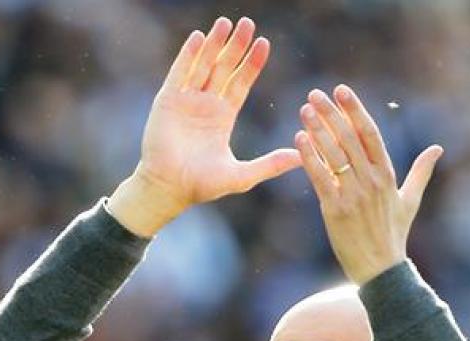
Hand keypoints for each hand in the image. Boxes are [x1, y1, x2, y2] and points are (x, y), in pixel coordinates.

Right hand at [109, 17, 300, 236]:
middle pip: (224, 68)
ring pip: (203, 65)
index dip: (252, 64)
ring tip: (225, 22)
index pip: (241, 83)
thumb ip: (271, 164)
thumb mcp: (243, 175)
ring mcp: (185, 101)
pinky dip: (188, 55)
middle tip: (248, 23)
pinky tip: (198, 37)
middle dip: (236, 46)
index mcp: (222, 117)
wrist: (170, 189)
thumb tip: (302, 158)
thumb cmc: (203, 185)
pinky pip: (179, 72)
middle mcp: (205, 105)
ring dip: (213, 44)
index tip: (264, 43)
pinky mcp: (167, 101)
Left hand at [294, 85, 442, 283]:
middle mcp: (372, 182)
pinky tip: (298, 139)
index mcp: (388, 175)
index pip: (371, 134)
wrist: (381, 270)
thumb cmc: (395, 234)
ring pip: (334, 155)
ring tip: (305, 110)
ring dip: (318, 130)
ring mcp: (354, 195)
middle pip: (349, 139)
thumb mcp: (410, 200)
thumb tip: (438, 149)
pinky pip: (321, 178)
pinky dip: (309, 157)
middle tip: (316, 93)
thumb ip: (421, 172)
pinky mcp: (336, 210)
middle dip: (332, 114)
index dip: (355, 110)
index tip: (342, 91)